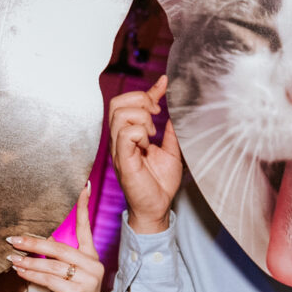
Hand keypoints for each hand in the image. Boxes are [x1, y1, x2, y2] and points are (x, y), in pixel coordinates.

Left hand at [7, 183, 103, 291]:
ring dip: (27, 261)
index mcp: (91, 258)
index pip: (87, 228)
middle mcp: (93, 265)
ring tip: (11, 258)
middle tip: (13, 238)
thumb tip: (34, 246)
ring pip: (51, 264)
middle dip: (33, 242)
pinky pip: (49, 279)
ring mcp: (87, 278)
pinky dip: (31, 275)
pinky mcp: (78, 291)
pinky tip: (19, 272)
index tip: (82, 186)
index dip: (83, 208)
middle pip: (59, 247)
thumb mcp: (65, 279)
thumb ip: (55, 262)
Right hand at [108, 76, 179, 233]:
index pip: (129, 103)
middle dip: (140, 101)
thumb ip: (170, 131)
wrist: (157, 207)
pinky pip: (125, 133)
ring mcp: (118, 149)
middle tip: (156, 114)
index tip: (165, 83)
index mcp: (128, 135)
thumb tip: (175, 111)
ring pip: (120, 114)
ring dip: (141, 118)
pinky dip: (139, 133)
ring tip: (152, 134)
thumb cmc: (160, 183)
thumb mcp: (171, 150)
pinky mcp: (123, 159)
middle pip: (117, 103)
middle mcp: (119, 139)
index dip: (148, 91)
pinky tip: (147, 144)